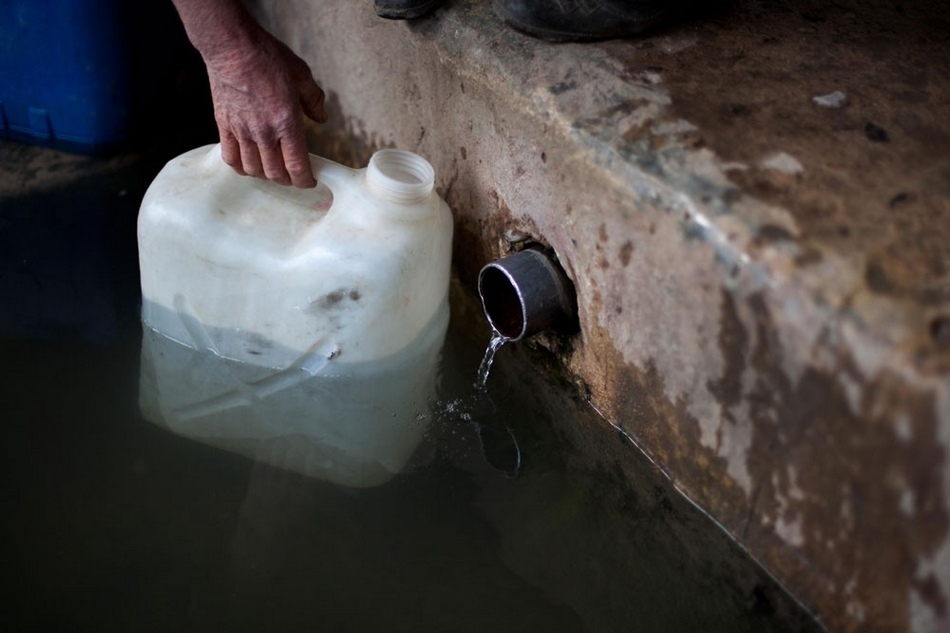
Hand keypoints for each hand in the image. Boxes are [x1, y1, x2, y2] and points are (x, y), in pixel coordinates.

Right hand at [171, 0, 327, 187]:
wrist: (232, 47)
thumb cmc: (267, 58)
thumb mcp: (301, 75)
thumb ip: (314, 100)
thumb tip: (321, 118)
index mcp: (287, 122)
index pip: (297, 167)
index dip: (305, 180)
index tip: (309, 181)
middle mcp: (264, 132)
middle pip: (275, 173)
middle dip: (287, 180)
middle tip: (293, 176)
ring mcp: (242, 131)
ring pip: (253, 169)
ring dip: (265, 175)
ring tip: (272, 169)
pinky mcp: (224, 126)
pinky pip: (230, 157)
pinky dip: (240, 167)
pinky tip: (248, 164)